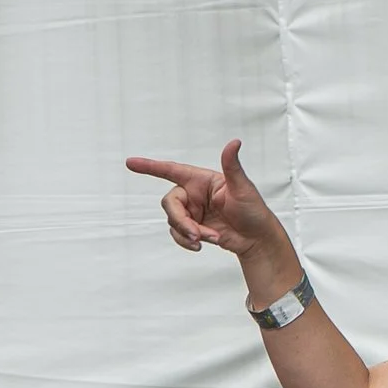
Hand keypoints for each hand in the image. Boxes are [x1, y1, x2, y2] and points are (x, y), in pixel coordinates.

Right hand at [126, 140, 288, 261]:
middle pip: (170, 203)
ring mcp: (192, 212)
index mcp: (202, 180)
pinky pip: (178, 234)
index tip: (130, 162)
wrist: (256, 240)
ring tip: (210, 238)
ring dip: (188, 233)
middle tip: (196, 233)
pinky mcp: (192, 228)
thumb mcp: (243, 188)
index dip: (150, 167)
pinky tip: (202, 245)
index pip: (172, 170)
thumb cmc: (253, 210)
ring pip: (173, 221)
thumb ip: (233, 166)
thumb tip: (234, 142)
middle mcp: (194, 194)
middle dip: (180, 220)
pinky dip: (187, 241)